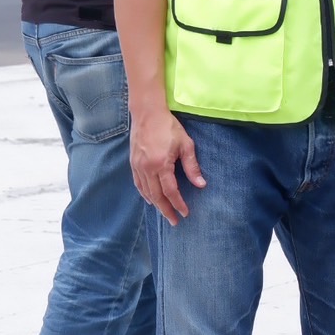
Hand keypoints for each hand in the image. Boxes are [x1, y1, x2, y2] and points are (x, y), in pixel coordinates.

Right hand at [130, 108, 205, 225]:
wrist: (147, 113)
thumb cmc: (169, 127)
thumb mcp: (186, 144)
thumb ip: (192, 166)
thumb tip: (201, 185)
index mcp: (161, 164)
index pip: (170, 191)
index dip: (178, 204)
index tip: (185, 213)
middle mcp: (147, 168)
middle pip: (157, 196)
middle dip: (166, 210)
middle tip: (174, 222)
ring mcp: (138, 166)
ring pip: (146, 191)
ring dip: (156, 204)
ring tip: (164, 213)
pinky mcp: (133, 162)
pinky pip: (138, 183)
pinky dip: (144, 194)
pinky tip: (150, 199)